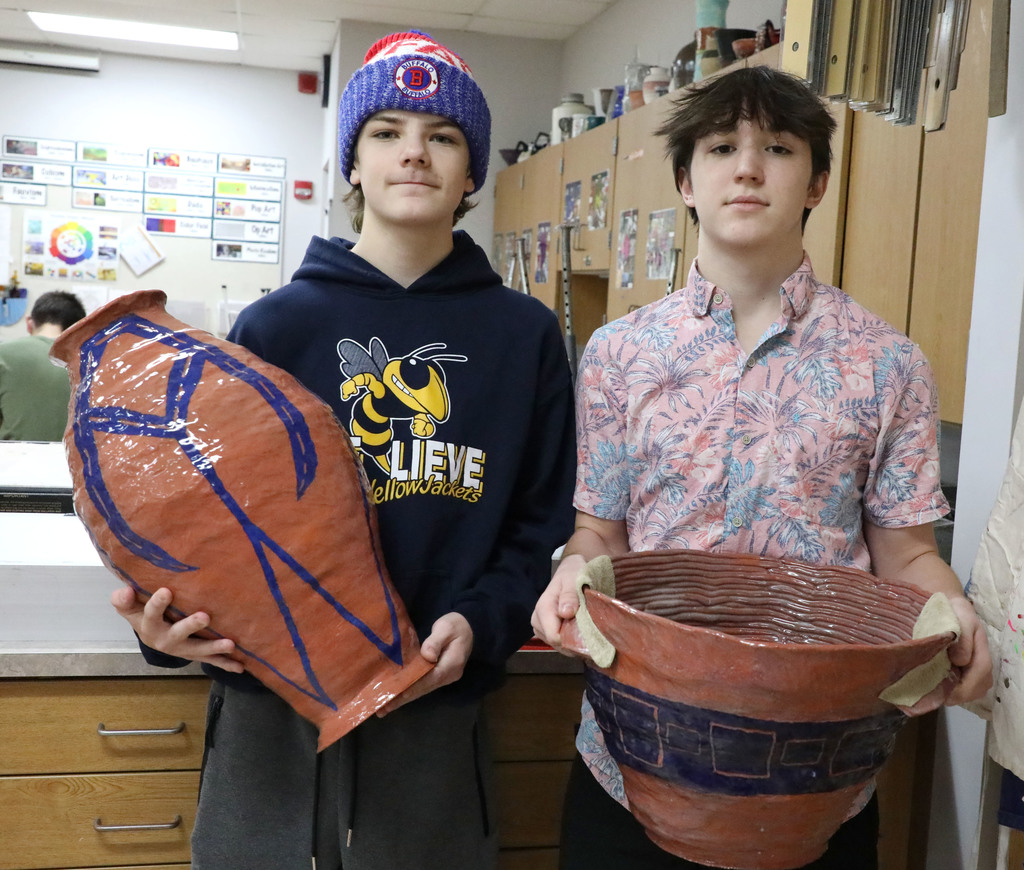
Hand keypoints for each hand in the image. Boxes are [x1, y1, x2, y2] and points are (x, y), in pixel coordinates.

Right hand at [111, 586, 243, 672]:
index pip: (151, 613)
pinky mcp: (195, 654)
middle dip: (191, 625)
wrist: (150, 635)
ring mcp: (182, 649)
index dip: (157, 603)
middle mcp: (166, 639)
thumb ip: (123, 600)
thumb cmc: (141, 613)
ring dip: (214, 648)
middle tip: (205, 616)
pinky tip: (240, 668)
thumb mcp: (129, 607)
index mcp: (149, 626)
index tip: (167, 590)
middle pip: (178, 633)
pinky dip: (225, 664)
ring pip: (198, 649)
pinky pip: (211, 660)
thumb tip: (126, 591)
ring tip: (230, 644)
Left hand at [377, 612, 472, 714]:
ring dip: (404, 699)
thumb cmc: (456, 625)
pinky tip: (397, 696)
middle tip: (383, 709)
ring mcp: (444, 678)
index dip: (413, 686)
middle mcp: (448, 676)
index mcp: (452, 664)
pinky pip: (423, 686)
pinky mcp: (438, 676)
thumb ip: (436, 641)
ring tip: (384, 708)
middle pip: (423, 689)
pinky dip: (409, 692)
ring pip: (422, 690)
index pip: (430, 678)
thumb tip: (427, 655)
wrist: (469, 628)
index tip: (397, 694)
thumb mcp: (446, 628)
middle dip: (403, 699)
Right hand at [530, 553, 585, 654]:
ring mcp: (542, 627)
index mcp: (544, 608)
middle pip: (557, 644)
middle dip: (574, 640)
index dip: (572, 638)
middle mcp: (538, 620)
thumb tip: (565, 612)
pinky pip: (561, 644)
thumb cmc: (573, 574)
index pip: (554, 636)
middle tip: (590, 627)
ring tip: (586, 626)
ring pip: (560, 646)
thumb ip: (570, 595)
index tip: (588, 631)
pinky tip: (580, 630)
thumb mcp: (573, 580)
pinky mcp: (548, 631)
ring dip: (574, 640)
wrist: (571, 572)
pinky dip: (572, 640)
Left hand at [942, 595, 992, 706]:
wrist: (951, 609)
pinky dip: (952, 691)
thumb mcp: (960, 621)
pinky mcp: (968, 672)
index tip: (944, 693)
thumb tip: (960, 661)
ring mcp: (976, 669)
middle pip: (976, 689)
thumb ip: (963, 640)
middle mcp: (982, 664)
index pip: (980, 675)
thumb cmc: (954, 614)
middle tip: (933, 693)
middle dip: (956, 695)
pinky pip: (965, 689)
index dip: (963, 688)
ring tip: (934, 689)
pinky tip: (938, 685)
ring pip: (971, 692)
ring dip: (954, 694)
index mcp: (982, 651)